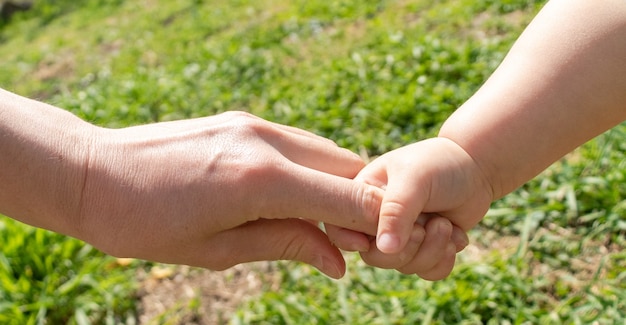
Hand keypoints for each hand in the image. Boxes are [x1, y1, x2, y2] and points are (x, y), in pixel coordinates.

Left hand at [76, 111, 382, 278]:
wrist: (92, 173)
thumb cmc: (145, 223)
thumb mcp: (218, 249)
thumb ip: (286, 245)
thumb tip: (337, 261)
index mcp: (261, 180)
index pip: (346, 196)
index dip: (373, 223)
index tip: (380, 247)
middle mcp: (265, 141)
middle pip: (346, 165)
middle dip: (360, 201)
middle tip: (352, 240)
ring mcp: (254, 124)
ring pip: (323, 149)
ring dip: (335, 183)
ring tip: (323, 222)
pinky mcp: (241, 120)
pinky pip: (295, 142)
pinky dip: (309, 168)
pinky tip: (297, 195)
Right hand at [328, 137, 491, 279]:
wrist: (476, 168)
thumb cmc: (439, 164)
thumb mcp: (414, 180)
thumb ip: (396, 212)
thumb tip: (383, 249)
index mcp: (361, 196)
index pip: (339, 227)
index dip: (351, 240)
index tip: (374, 240)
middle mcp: (375, 220)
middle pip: (374, 257)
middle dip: (408, 247)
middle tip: (427, 226)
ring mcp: (400, 237)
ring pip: (404, 266)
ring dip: (432, 250)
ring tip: (445, 224)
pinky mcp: (424, 249)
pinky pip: (426, 272)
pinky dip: (445, 259)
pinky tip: (455, 236)